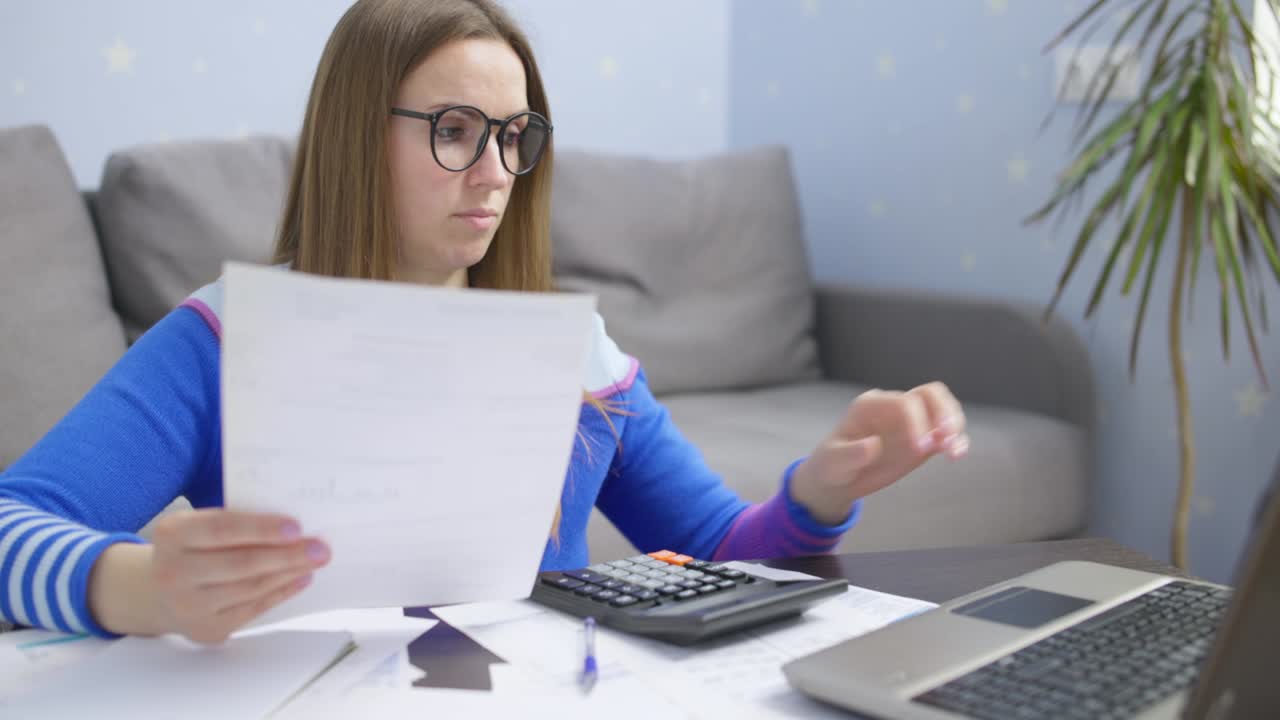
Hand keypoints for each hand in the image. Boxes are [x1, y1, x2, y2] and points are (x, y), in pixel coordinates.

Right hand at [147, 509, 329, 642]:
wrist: (157, 591)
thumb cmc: (192, 548)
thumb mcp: (198, 525)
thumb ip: (235, 521)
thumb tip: (292, 527)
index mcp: (173, 535)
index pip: (222, 529)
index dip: (261, 529)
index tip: (297, 527)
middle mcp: (173, 572)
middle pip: (241, 563)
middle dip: (287, 555)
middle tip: (321, 549)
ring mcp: (188, 606)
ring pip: (250, 588)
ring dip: (289, 573)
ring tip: (314, 561)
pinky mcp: (206, 629)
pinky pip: (252, 609)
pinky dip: (280, 592)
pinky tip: (300, 578)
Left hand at [790, 382, 968, 524]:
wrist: (839, 479)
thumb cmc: (832, 465)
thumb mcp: (834, 462)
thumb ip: (850, 454)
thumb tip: (872, 446)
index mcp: (872, 405)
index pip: (904, 402)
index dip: (916, 422)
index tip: (917, 447)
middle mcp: (894, 408)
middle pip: (929, 394)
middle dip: (943, 412)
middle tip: (946, 437)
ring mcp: (911, 422)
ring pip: (942, 407)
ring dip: (954, 425)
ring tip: (953, 451)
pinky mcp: (923, 439)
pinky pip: (945, 432)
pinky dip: (956, 441)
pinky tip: (956, 456)